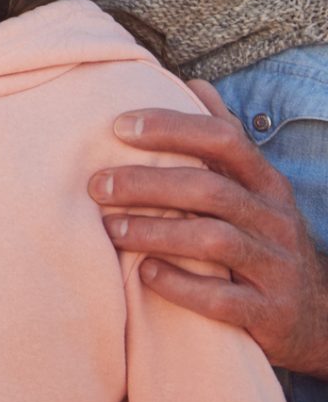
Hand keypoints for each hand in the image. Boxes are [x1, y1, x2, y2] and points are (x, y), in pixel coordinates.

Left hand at [92, 79, 327, 376]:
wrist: (320, 318)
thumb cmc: (266, 241)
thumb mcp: (256, 190)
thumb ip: (224, 140)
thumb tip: (194, 83)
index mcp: (268, 184)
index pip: (225, 140)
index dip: (173, 128)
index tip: (118, 126)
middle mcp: (276, 221)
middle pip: (210, 189)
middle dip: (147, 183)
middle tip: (96, 185)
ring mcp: (277, 268)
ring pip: (214, 240)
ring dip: (155, 231)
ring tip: (110, 227)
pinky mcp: (270, 314)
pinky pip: (223, 299)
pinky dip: (180, 284)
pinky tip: (145, 274)